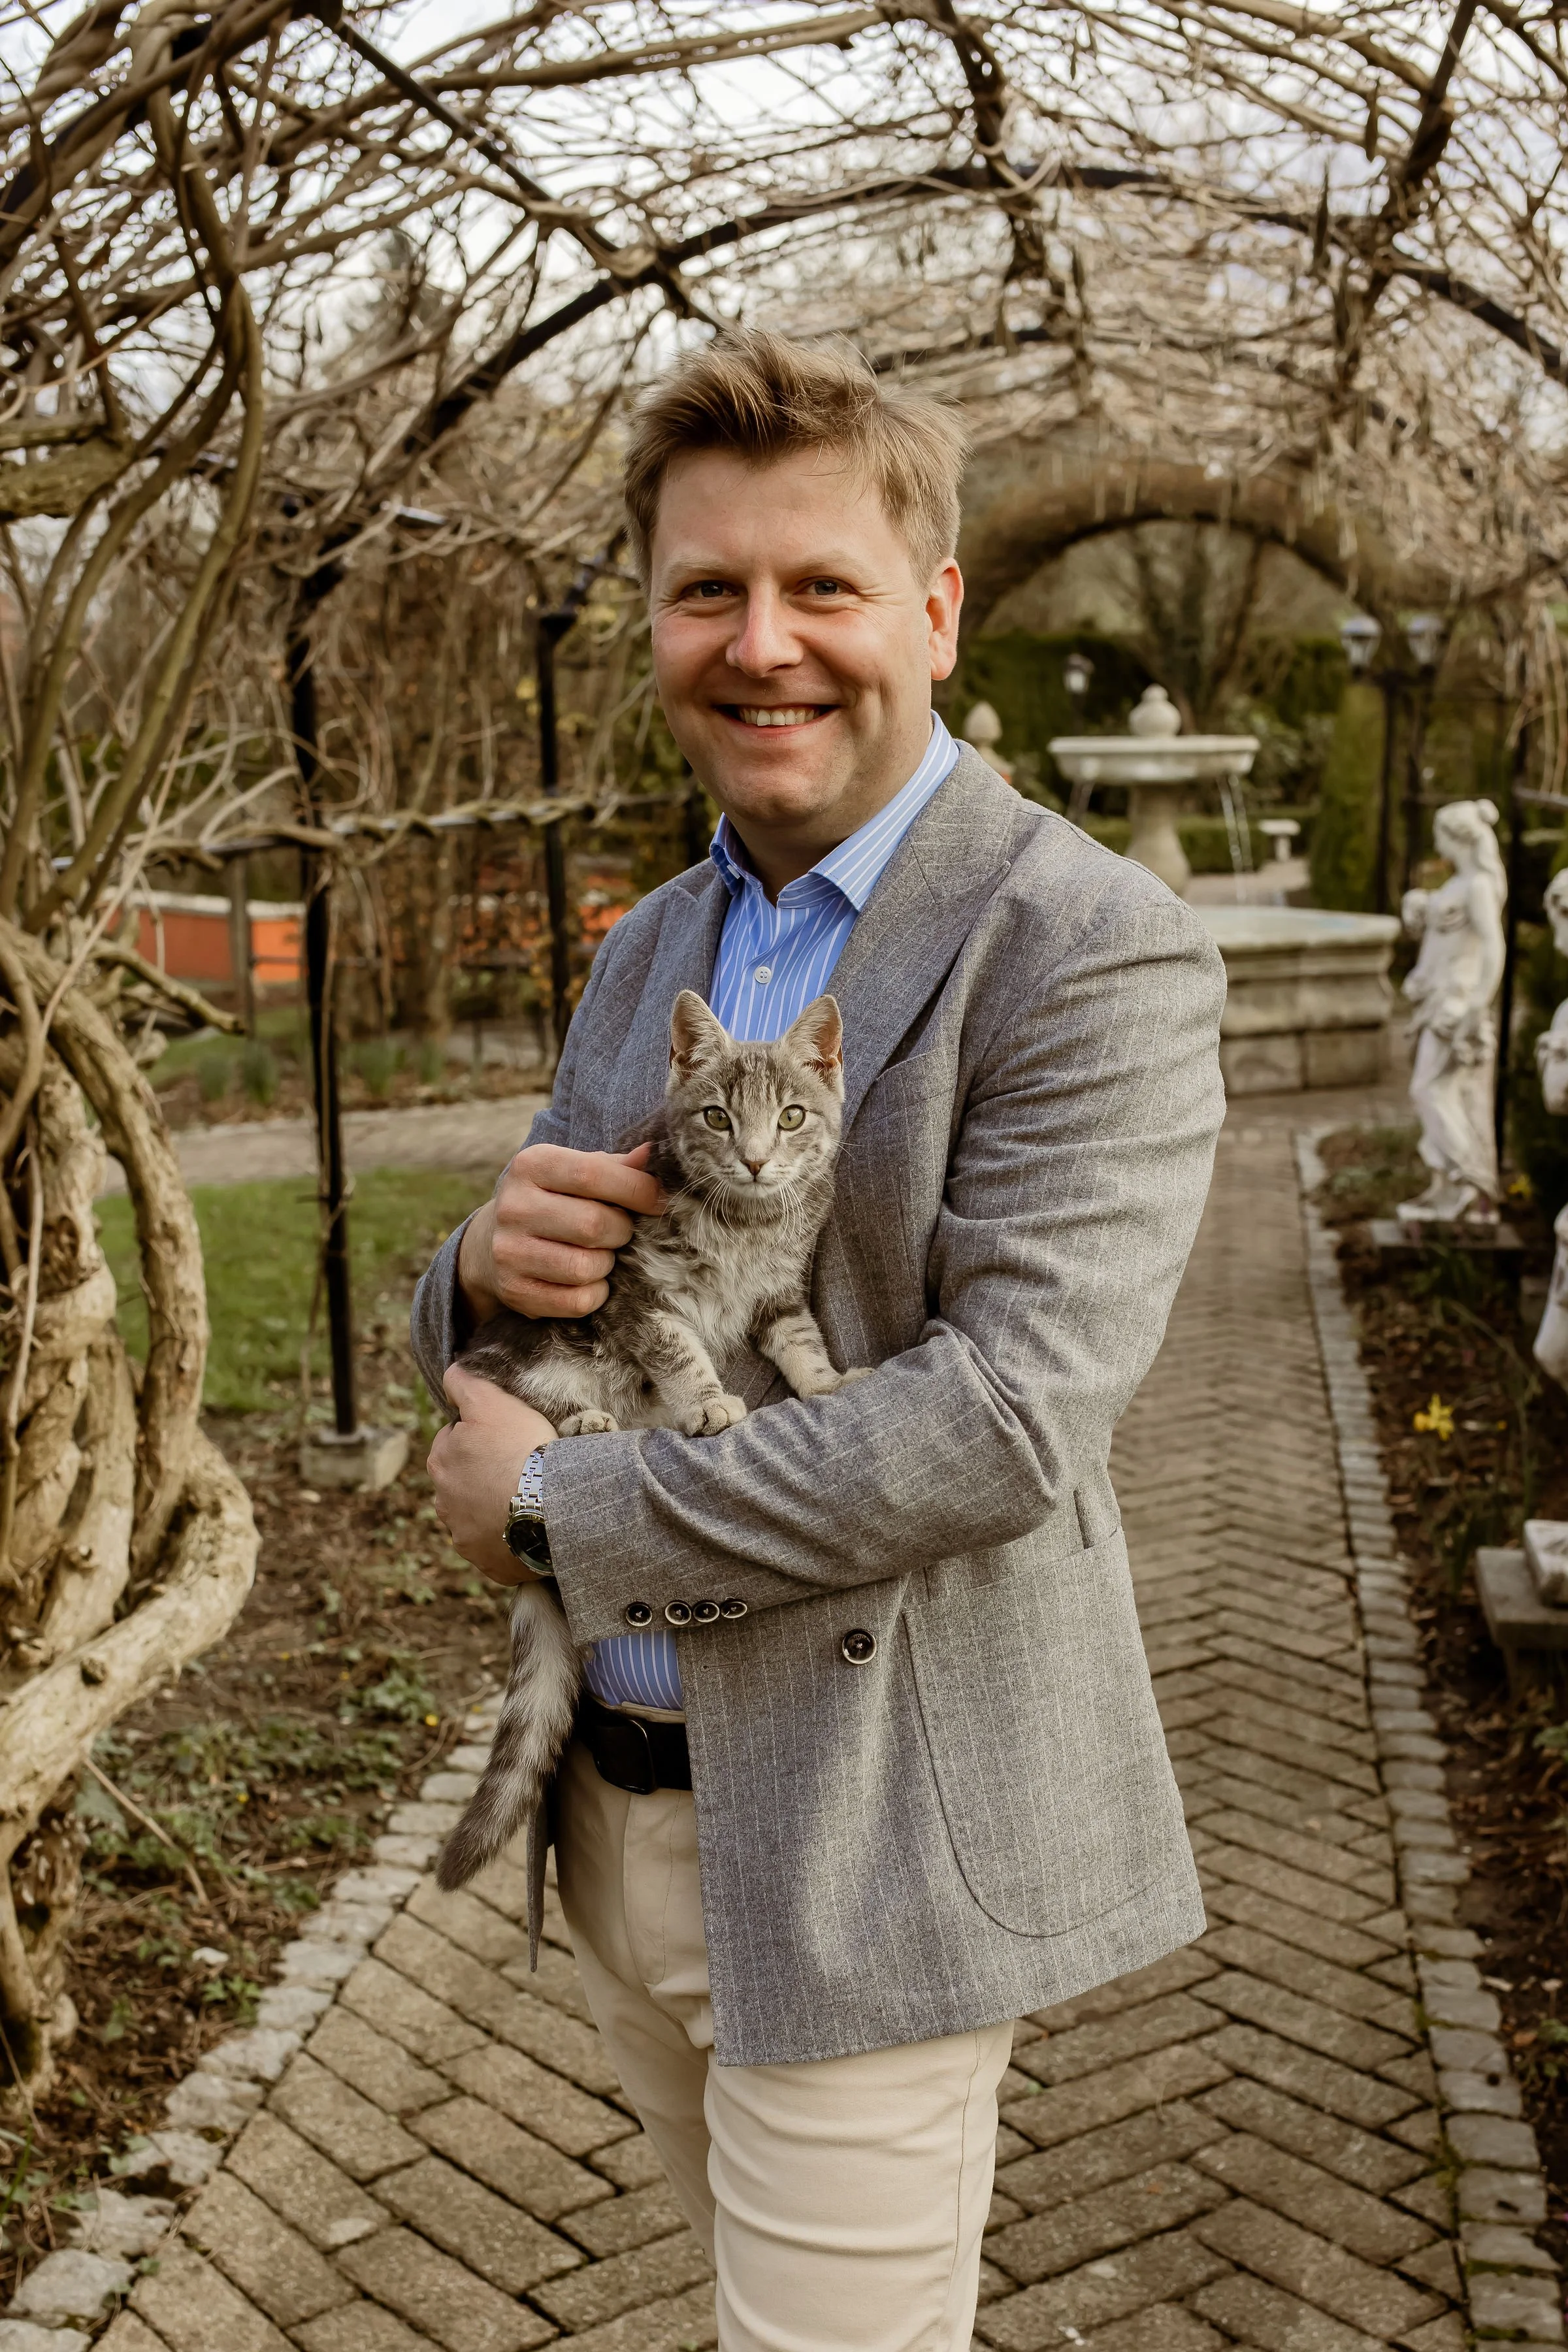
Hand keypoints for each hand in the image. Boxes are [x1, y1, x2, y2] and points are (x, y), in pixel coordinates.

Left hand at [428, 1365, 557, 1585]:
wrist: (548, 1509)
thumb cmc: (521, 1450)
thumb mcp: (492, 1401)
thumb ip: (465, 1384)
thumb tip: (449, 1373)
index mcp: (441, 1461)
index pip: (455, 1441)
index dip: (481, 1435)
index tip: (505, 1437)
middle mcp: (444, 1502)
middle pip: (463, 1480)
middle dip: (483, 1474)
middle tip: (519, 1467)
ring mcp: (464, 1536)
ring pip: (477, 1515)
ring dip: (494, 1508)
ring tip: (528, 1499)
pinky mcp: (487, 1562)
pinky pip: (497, 1547)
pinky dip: (509, 1539)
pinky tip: (530, 1527)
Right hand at [458, 1142, 664, 1322]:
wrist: (492, 1243)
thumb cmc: (554, 1200)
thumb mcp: (576, 1172)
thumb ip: (615, 1165)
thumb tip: (653, 1153)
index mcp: (532, 1165)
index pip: (593, 1174)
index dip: (637, 1190)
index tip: (658, 1201)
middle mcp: (513, 1206)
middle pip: (593, 1225)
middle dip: (622, 1231)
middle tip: (622, 1231)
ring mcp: (509, 1251)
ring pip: (585, 1267)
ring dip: (607, 1264)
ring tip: (601, 1253)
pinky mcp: (514, 1291)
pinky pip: (577, 1301)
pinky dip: (595, 1293)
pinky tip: (588, 1279)